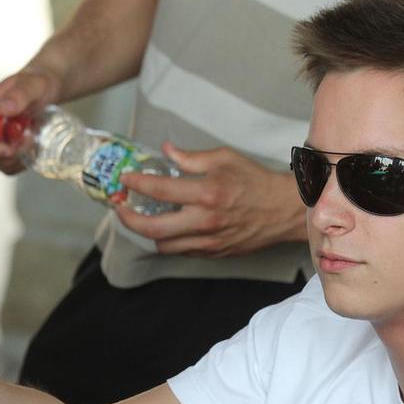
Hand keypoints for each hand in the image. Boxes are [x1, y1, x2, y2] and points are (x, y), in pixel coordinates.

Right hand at [0, 67, 61, 174]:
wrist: (47, 87)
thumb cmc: (38, 82)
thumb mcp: (33, 85)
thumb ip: (19, 94)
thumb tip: (2, 109)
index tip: (11, 149)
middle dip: (10, 155)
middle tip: (30, 142)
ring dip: (18, 160)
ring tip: (33, 142)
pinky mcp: (8, 143)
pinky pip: (10, 163)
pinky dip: (22, 162)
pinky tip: (34, 149)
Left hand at [116, 143, 307, 256]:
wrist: (283, 210)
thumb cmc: (255, 180)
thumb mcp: (224, 158)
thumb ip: (191, 158)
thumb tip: (166, 151)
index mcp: (206, 193)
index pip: (159, 190)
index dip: (136, 184)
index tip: (125, 179)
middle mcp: (205, 221)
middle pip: (152, 228)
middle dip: (128, 219)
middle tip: (121, 209)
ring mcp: (209, 241)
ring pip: (164, 245)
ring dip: (150, 232)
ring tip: (146, 218)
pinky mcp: (214, 252)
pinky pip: (182, 251)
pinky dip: (171, 240)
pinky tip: (170, 227)